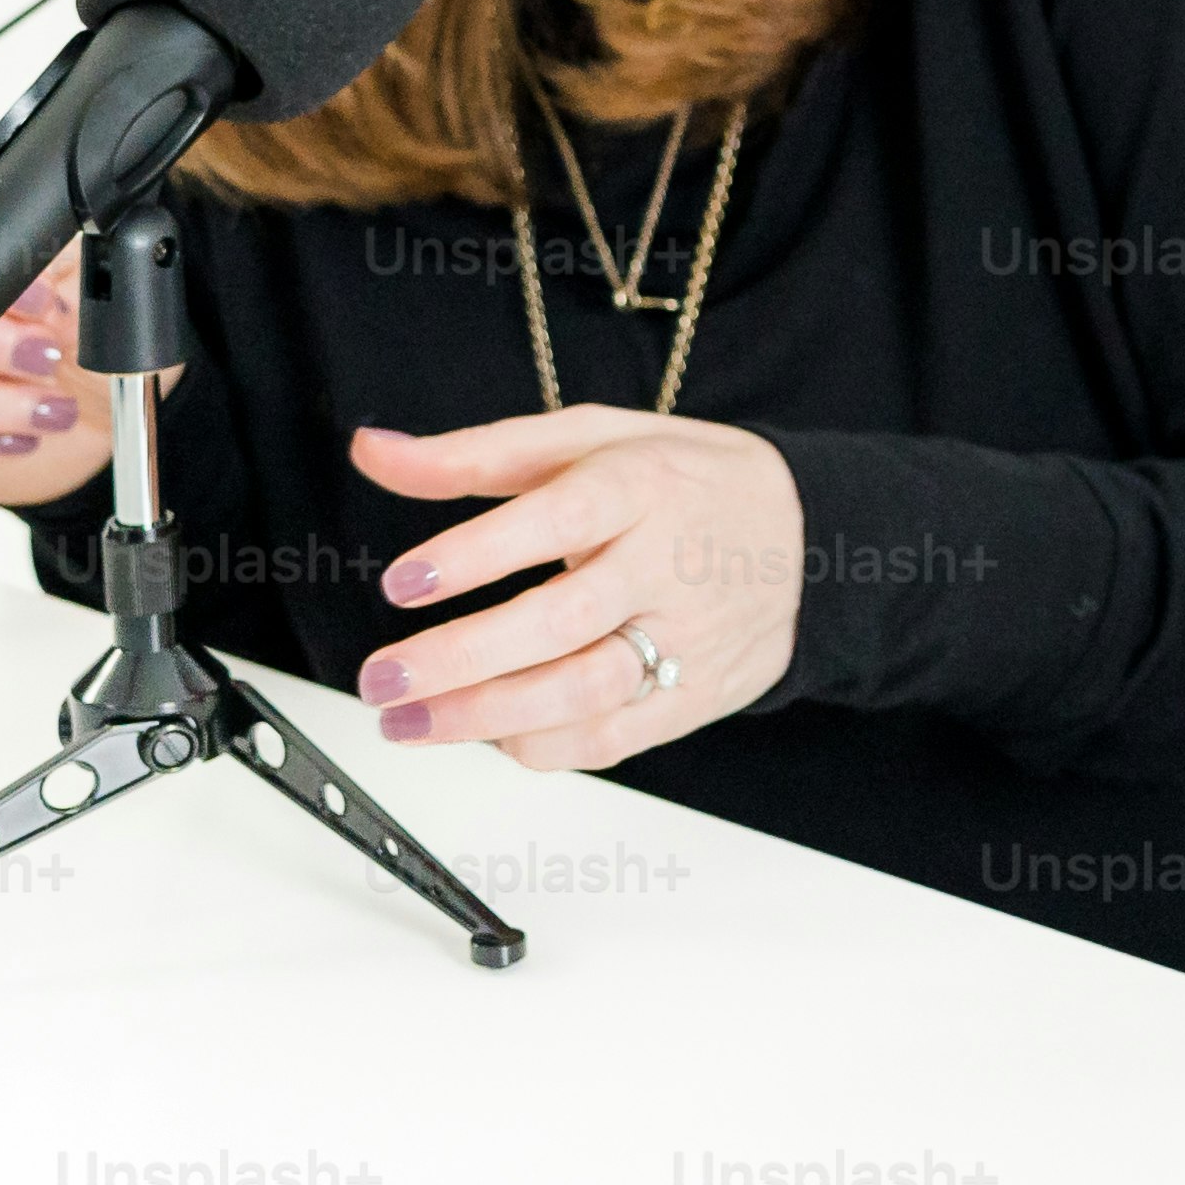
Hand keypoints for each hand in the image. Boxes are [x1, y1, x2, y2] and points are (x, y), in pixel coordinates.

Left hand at [347, 407, 803, 771]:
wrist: (809, 532)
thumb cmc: (682, 480)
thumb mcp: (592, 438)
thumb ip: (477, 453)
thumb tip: (374, 451)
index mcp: (643, 486)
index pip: (558, 518)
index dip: (478, 555)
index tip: (402, 582)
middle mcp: (669, 564)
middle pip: (563, 621)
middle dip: (461, 658)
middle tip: (382, 679)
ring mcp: (691, 635)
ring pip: (586, 690)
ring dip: (487, 717)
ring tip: (411, 722)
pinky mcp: (701, 693)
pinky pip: (616, 735)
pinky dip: (543, 746)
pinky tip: (491, 735)